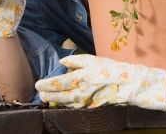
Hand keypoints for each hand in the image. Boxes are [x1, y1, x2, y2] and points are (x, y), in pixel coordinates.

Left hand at [35, 55, 165, 109]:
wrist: (127, 83)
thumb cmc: (109, 68)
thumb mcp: (92, 59)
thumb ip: (75, 61)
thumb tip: (62, 62)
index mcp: (81, 77)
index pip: (58, 83)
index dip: (46, 84)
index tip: (38, 84)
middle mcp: (82, 91)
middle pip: (60, 96)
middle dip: (48, 96)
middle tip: (40, 94)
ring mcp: (86, 101)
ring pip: (66, 104)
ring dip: (55, 102)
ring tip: (48, 98)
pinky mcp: (91, 106)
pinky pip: (75, 107)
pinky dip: (66, 105)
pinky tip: (63, 103)